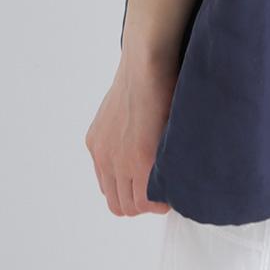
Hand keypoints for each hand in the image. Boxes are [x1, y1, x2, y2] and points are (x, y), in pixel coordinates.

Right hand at [85, 52, 176, 215]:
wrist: (146, 63)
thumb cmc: (170, 93)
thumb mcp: (176, 133)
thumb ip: (169, 164)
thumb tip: (172, 185)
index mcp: (143, 160)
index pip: (144, 205)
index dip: (159, 204)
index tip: (168, 194)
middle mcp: (118, 160)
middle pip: (125, 206)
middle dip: (142, 203)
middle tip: (155, 189)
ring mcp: (103, 150)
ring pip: (110, 193)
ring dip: (125, 191)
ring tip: (141, 176)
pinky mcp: (94, 139)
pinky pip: (101, 172)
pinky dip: (112, 173)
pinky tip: (126, 158)